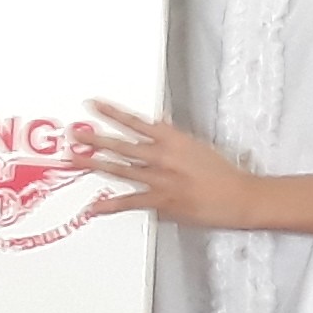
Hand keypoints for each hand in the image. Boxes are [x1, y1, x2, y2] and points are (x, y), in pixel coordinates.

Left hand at [75, 100, 260, 228]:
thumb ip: (172, 136)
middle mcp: (162, 156)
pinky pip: (130, 202)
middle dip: (95, 138)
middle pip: (121, 144)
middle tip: (75, 133)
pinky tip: (94, 207)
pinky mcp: (160, 200)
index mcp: (172, 139)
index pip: (135, 122)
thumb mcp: (196, 145)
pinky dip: (109, 206)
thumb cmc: (222, 172)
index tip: (94, 105)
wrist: (238, 196)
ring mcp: (159, 179)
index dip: (112, 113)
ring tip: (76, 159)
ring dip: (95, 164)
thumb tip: (158, 124)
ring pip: (120, 169)